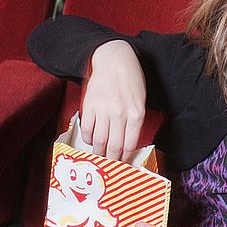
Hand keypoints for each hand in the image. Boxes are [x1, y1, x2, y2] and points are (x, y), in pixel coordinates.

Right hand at [80, 40, 145, 162]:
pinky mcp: (89, 105)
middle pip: (114, 146)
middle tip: (109, 166)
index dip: (125, 159)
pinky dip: (88, 138)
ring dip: (98, 152)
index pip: (130, 145)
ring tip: (99, 157)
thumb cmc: (131, 81)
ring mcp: (103, 110)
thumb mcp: (140, 101)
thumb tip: (126, 145)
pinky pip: (86, 129)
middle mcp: (120, 114)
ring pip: (99, 140)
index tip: (122, 165)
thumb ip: (135, 122)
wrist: (114, 60)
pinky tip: (90, 139)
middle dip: (111, 160)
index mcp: (136, 114)